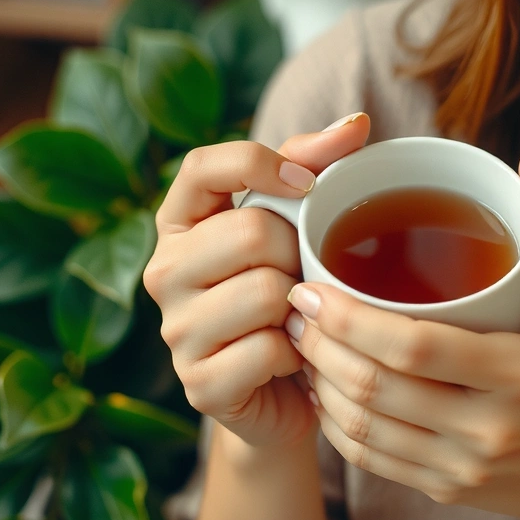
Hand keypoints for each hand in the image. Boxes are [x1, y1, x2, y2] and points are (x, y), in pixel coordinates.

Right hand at [143, 113, 369, 448]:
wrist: (288, 396)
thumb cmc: (294, 297)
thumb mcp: (297, 229)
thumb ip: (314, 169)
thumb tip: (356, 122)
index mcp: (181, 223)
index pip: (202, 166)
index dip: (259, 164)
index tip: (308, 186)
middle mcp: (163, 271)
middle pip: (250, 231)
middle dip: (298, 254)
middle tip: (305, 278)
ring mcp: (175, 331)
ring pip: (263, 291)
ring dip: (302, 307)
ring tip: (301, 318)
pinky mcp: (198, 383)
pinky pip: (269, 349)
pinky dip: (298, 354)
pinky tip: (294, 358)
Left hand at [287, 147, 519, 519]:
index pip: (416, 347)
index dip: (351, 318)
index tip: (313, 286)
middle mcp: (488, 429)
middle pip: (376, 387)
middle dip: (320, 343)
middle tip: (296, 304)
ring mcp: (463, 467)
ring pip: (363, 426)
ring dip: (320, 382)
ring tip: (300, 340)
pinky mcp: (445, 489)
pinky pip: (371, 459)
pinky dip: (336, 423)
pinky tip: (323, 389)